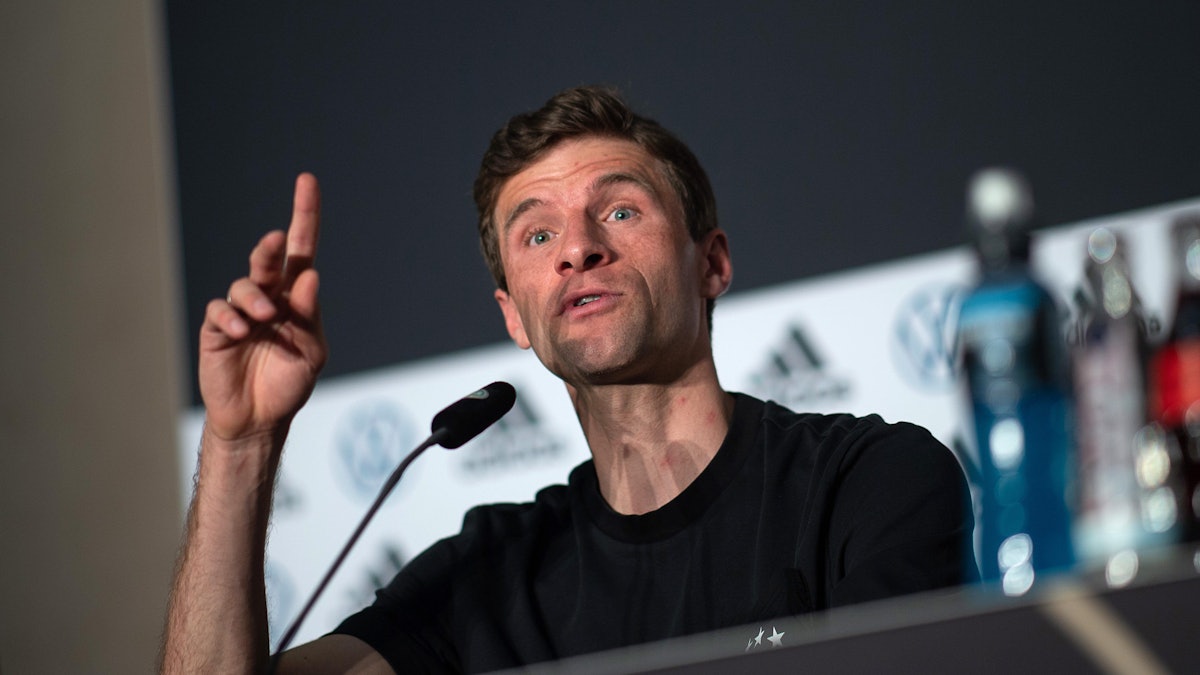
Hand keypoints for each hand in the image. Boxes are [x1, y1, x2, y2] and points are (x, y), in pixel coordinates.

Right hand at [198, 173, 327, 443]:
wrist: (260, 418)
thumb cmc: (288, 381)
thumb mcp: (311, 351)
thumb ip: (310, 315)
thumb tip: (310, 277)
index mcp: (297, 297)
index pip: (302, 249)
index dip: (305, 215)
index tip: (307, 181)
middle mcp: (269, 296)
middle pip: (269, 258)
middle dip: (271, 248)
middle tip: (276, 243)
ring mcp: (241, 311)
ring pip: (244, 284)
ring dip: (255, 296)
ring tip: (264, 316)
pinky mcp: (217, 329)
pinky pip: (219, 311)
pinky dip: (230, 316)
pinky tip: (240, 329)